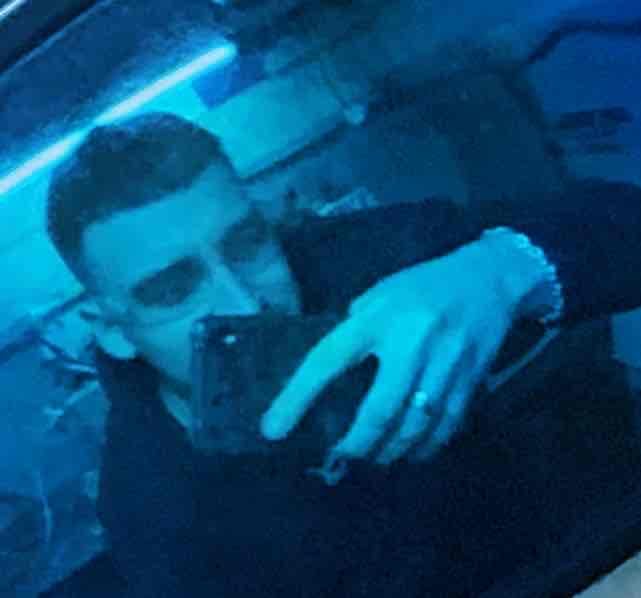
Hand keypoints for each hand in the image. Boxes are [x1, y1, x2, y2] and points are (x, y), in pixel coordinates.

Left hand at [261, 236, 542, 464]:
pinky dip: (427, 446)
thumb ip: (355, 327)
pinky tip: (413, 452)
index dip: (297, 398)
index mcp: (377, 317)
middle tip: (341, 456)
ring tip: (374, 458)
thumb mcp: (379, 292)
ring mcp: (445, 364)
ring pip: (414, 425)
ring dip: (390, 451)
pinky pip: (446, 425)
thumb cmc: (423, 284)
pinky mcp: (471, 379)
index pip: (327, 361)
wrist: (490, 279)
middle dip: (356, 444)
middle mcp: (411, 342)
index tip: (273, 430)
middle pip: (378, 409)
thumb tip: (330, 369)